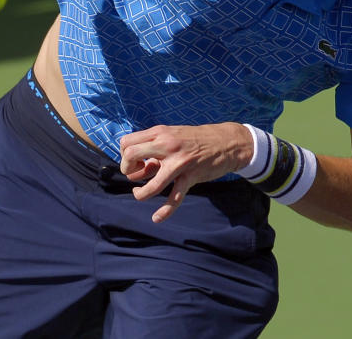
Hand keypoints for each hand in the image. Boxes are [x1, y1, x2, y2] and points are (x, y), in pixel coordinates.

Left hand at [119, 122, 252, 222]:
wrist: (226, 142)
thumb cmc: (196, 140)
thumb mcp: (172, 137)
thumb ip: (154, 151)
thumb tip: (135, 172)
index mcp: (160, 133)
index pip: (127, 142)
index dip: (124, 155)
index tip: (134, 162)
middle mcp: (167, 145)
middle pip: (131, 156)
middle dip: (127, 170)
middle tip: (134, 175)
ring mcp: (179, 162)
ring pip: (151, 184)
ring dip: (140, 194)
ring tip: (139, 193)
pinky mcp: (191, 176)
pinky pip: (175, 198)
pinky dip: (165, 211)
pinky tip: (157, 218)